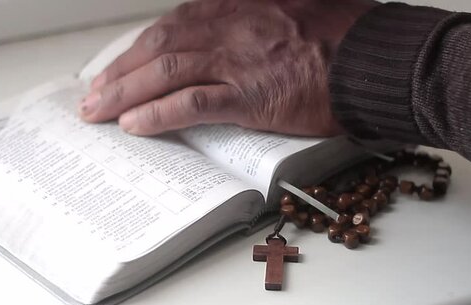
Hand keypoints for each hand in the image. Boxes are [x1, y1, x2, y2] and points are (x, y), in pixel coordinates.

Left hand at [80, 0, 377, 135]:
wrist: (377, 57)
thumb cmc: (343, 35)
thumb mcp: (292, 9)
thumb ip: (256, 19)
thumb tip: (232, 40)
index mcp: (236, 5)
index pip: (172, 25)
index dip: (138, 49)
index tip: (118, 67)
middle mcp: (230, 26)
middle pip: (158, 46)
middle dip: (119, 73)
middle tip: (93, 95)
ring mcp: (239, 59)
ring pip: (166, 72)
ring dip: (125, 93)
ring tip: (98, 112)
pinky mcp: (252, 95)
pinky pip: (194, 103)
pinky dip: (160, 114)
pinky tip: (135, 125)